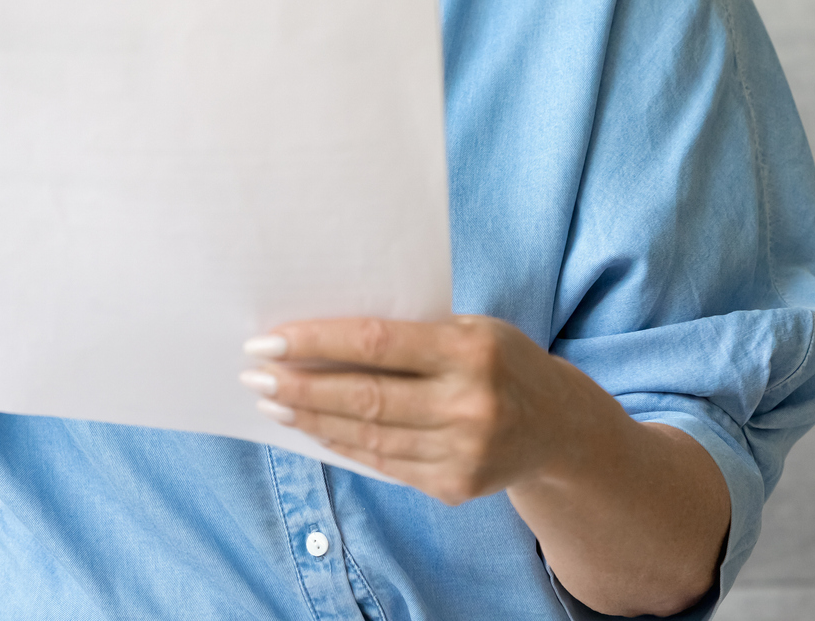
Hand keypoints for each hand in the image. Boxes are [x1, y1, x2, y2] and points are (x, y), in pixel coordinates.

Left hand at [239, 315, 607, 505]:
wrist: (559, 426)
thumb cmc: (500, 360)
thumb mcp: (469, 328)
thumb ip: (410, 334)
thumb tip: (321, 337)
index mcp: (471, 350)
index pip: (376, 342)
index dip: (317, 342)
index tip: (268, 342)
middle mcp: (470, 404)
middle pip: (365, 397)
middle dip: (301, 387)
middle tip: (255, 377)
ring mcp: (463, 452)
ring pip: (368, 437)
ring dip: (312, 420)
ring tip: (273, 402)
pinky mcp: (455, 486)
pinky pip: (384, 463)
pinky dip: (343, 445)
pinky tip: (314, 429)